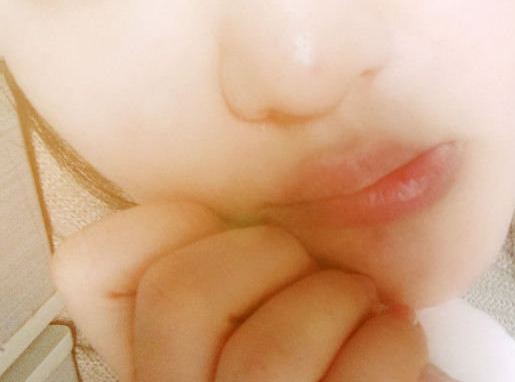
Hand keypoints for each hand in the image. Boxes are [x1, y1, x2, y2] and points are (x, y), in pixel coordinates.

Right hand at [51, 201, 427, 381]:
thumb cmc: (326, 342)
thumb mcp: (264, 288)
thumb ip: (242, 253)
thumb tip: (264, 183)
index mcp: (161, 348)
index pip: (92, 269)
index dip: (157, 224)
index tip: (227, 217)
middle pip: (180, 295)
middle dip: (270, 255)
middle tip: (315, 271)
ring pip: (267, 355)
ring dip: (339, 304)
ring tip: (367, 310)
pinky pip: (355, 377)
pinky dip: (390, 343)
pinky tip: (392, 344)